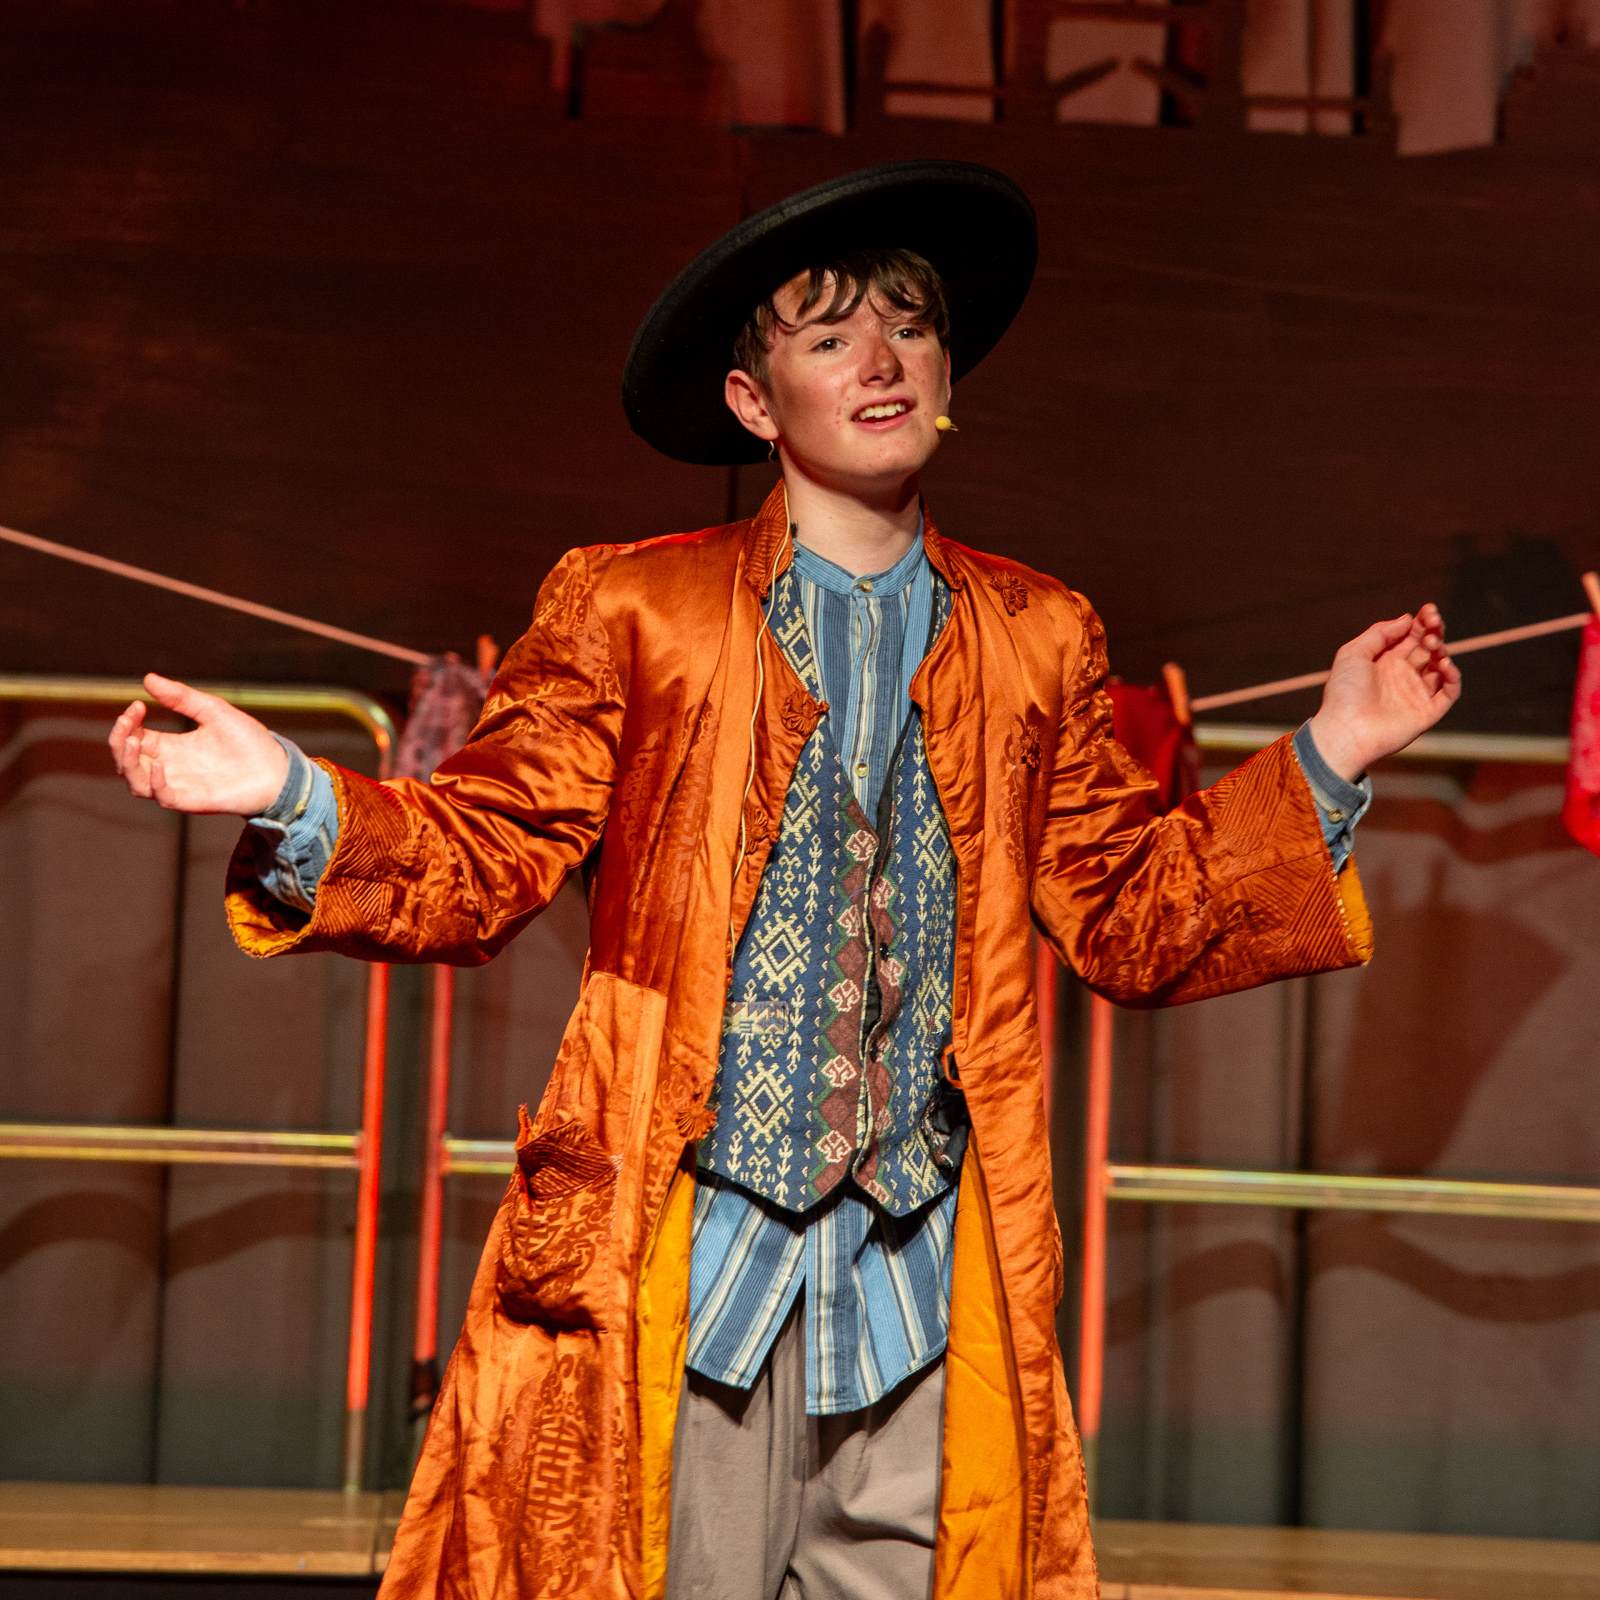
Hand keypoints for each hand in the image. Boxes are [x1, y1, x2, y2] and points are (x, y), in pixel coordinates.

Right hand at [108, 673, 289, 816]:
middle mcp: (170, 767)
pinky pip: (163, 797)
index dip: (127, 723)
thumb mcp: (214, 711)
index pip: (134, 737)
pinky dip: (156, 783)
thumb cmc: (249, 742)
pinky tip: (160, 764)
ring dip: (129, 763)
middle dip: (119, 740)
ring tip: (134, 741)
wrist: (278, 769)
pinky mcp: (193, 800)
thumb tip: (148, 678)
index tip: (137, 704)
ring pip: (137, 782)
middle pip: (127, 761)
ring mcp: (180, 785)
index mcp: (171, 746)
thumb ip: (183, 698)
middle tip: (128, 721)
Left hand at [1306, 603, 1460, 782]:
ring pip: (1440, 666)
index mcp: (1386, 661)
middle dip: (1435, 632)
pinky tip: (1443, 664)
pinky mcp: (1428, 712)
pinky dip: (1453, 676)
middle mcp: (1403, 676)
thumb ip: (1380, 633)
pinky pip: (1450, 691)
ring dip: (1442, 651)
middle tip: (1433, 625)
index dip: (1423, 622)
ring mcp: (1416, 693)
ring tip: (1432, 646)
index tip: (1428, 611)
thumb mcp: (1353, 653)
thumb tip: (1408, 619)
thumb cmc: (1344, 692)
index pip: (1412, 636)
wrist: (1346, 730)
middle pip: (1428, 648)